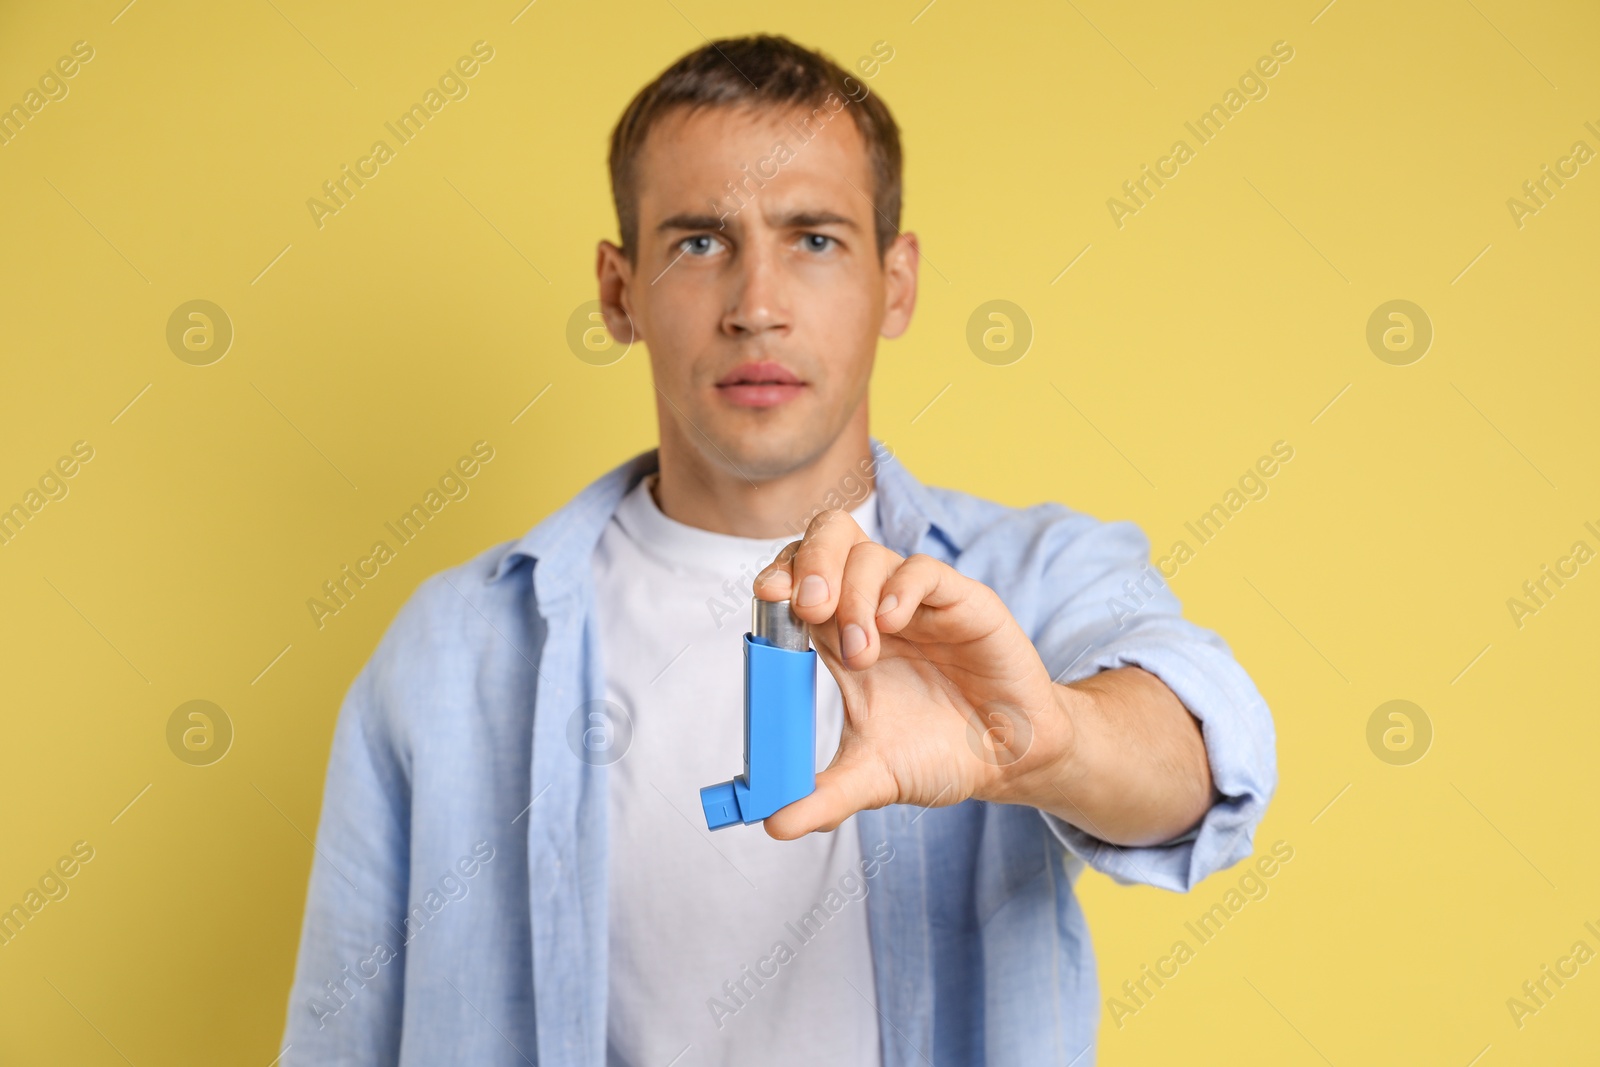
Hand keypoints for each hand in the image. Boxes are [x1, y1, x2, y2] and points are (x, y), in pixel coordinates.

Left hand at [752, 507, 1071, 838]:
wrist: (1009, 761)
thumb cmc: (938, 754)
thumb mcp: (873, 778)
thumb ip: (824, 796)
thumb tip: (772, 825)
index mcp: (839, 636)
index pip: (796, 579)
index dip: (778, 577)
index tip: (765, 600)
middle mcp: (873, 607)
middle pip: (828, 540)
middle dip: (808, 563)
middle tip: (807, 608)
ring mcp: (916, 601)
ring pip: (869, 552)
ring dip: (852, 594)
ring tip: (861, 652)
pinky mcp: (962, 600)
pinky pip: (923, 569)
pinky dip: (899, 587)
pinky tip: (892, 622)